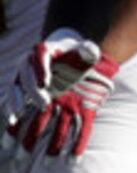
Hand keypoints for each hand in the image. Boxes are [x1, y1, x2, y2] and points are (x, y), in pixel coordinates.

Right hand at [9, 31, 114, 158]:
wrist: (69, 62)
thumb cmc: (78, 57)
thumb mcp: (87, 52)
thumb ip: (89, 50)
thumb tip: (90, 50)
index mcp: (45, 50)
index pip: (41, 55)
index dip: (41, 69)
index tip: (46, 82)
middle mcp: (30, 62)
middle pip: (27, 75)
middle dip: (34, 91)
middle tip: (44, 104)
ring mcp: (24, 76)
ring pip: (16, 88)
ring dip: (16, 102)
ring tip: (18, 116)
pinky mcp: (23, 89)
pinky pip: (15, 98)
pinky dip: (11, 109)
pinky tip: (12, 122)